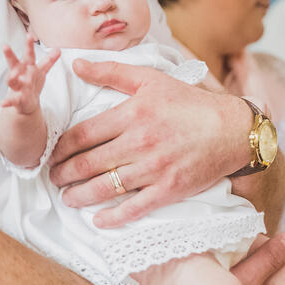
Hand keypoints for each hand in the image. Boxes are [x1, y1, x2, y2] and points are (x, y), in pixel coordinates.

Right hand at [0, 34, 60, 114]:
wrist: (26, 102)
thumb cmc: (31, 83)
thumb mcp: (41, 71)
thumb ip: (49, 61)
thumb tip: (58, 48)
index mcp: (26, 67)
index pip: (28, 54)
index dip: (29, 45)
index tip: (29, 34)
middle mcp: (19, 74)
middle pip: (14, 63)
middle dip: (10, 55)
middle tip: (5, 46)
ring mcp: (16, 86)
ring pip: (11, 80)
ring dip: (11, 77)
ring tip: (13, 75)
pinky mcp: (15, 99)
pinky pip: (10, 99)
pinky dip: (6, 101)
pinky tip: (2, 103)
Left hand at [47, 59, 250, 227]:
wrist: (232, 130)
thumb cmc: (191, 103)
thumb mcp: (151, 79)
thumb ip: (111, 72)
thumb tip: (75, 65)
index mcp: (132, 114)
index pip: (82, 135)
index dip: (60, 149)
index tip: (52, 155)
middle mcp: (140, 143)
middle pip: (88, 164)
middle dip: (63, 175)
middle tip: (54, 179)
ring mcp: (155, 169)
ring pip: (106, 187)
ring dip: (80, 196)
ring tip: (69, 198)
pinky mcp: (170, 189)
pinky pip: (135, 208)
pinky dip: (113, 217)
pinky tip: (99, 220)